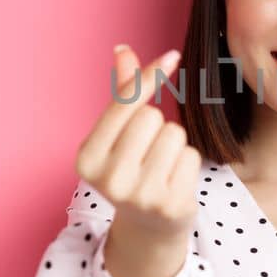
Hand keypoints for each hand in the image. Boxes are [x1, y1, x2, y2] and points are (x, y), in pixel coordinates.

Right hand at [74, 44, 200, 242]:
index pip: (124, 103)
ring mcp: (139, 196)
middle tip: (147, 152)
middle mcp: (108, 179)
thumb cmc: (131, 168)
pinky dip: (188, 164)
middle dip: (156, 126)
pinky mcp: (169, 206)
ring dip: (174, 145)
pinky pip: (191, 157)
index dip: (149, 77)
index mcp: (86, 158)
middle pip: (151, 117)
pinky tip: (174, 182)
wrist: (148, 227)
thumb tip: (122, 49)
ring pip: (174, 135)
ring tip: (161, 167)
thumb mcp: (118, 134)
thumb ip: (123, 93)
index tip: (173, 55)